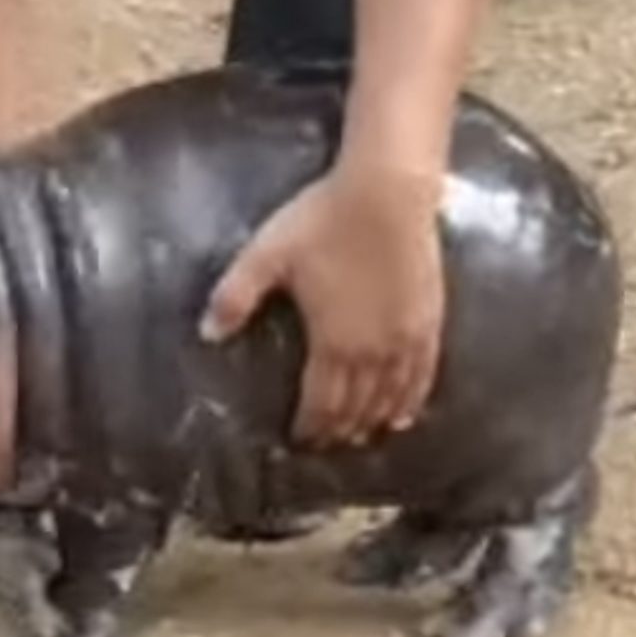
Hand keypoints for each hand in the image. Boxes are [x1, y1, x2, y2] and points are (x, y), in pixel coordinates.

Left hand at [199, 166, 444, 444]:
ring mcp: (405, 339)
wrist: (388, 191)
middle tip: (327, 444)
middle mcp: (373, 352)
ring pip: (390, 397)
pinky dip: (412, 400)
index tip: (300, 440)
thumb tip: (206, 334)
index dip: (310, 426)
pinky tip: (405, 414)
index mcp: (332, 343)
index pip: (321, 402)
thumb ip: (235, 296)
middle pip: (356, 406)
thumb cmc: (324, 221)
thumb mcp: (267, 255)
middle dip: (339, 429)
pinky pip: (423, 375)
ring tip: (361, 436)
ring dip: (373, 421)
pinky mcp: (429, 320)